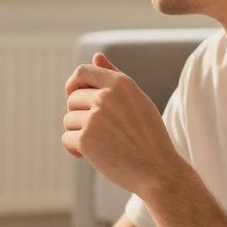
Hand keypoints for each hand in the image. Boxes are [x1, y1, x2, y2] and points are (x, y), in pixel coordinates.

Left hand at [63, 52, 184, 196]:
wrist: (159, 170)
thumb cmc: (149, 136)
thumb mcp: (136, 100)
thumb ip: (114, 77)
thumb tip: (96, 56)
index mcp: (121, 83)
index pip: (82, 72)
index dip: (74, 85)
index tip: (76, 97)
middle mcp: (106, 96)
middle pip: (72, 99)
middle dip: (79, 115)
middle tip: (99, 132)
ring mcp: (95, 117)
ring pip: (69, 120)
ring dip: (79, 134)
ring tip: (103, 144)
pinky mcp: (86, 139)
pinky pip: (67, 139)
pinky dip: (76, 150)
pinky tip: (93, 156)